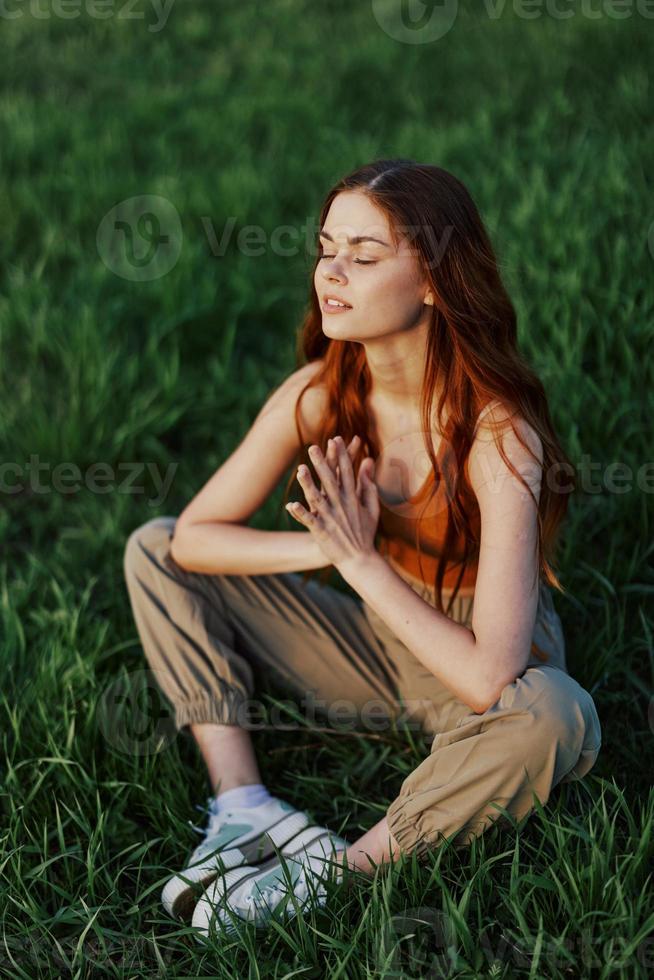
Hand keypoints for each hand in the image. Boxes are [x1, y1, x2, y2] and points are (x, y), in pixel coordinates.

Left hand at [285, 435, 379, 570]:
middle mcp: (341, 506)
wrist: (360, 560)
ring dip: (308, 485)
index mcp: (352, 498)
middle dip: (322, 464)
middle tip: (312, 447)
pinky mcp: (322, 532)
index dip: (341, 456)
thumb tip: (368, 461)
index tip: (336, 439)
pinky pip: (309, 521)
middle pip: (330, 481)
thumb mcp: (371, 506)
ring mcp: (331, 519)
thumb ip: (368, 483)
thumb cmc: (365, 532)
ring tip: (300, 470)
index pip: (346, 473)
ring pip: (317, 499)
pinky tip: (290, 505)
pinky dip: (300, 513)